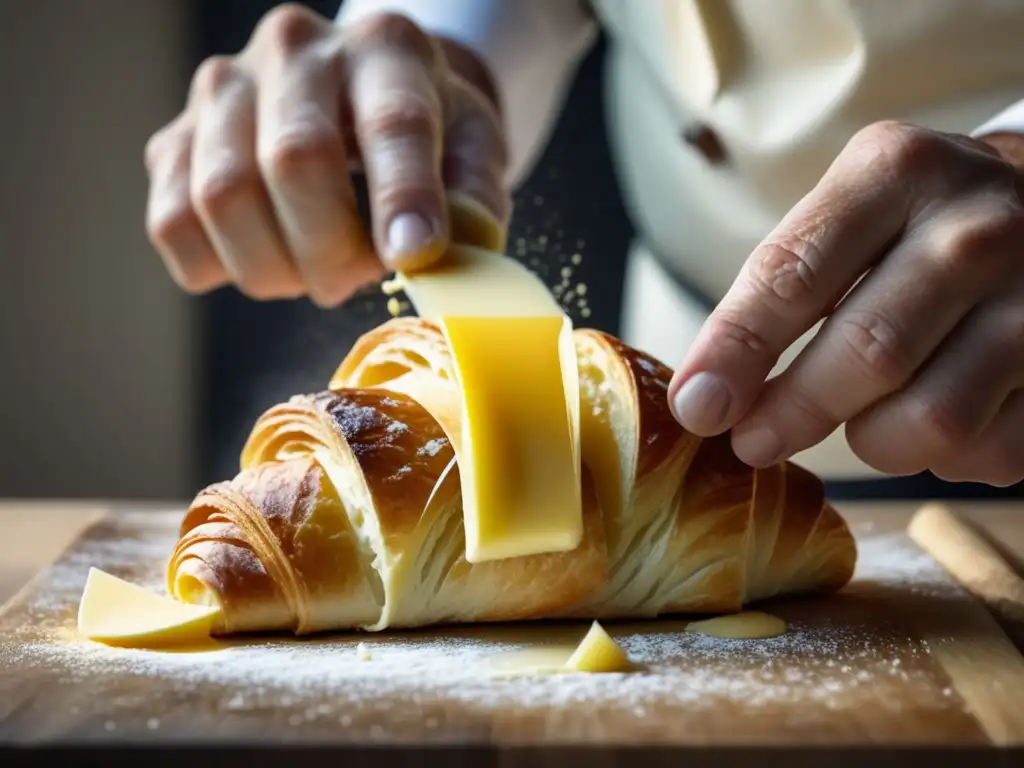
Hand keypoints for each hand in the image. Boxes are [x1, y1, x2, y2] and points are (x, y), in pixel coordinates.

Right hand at [144, 5, 508, 306]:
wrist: (361, 94)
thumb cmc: (427, 132)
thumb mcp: (473, 152)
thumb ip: (474, 203)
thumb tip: (442, 265)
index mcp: (385, 49)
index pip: (392, 122)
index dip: (402, 197)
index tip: (413, 257)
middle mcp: (295, 51)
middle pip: (294, 162)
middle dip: (332, 251)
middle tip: (358, 278)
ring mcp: (223, 89)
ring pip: (223, 199)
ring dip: (276, 268)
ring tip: (314, 270)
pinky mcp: (174, 138)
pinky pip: (173, 225)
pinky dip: (221, 267)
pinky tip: (267, 258)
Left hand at [669, 120, 1023, 486]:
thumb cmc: (911, 227)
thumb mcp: (844, 218)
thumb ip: (774, 294)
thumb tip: (703, 399)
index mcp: (897, 173)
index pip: (794, 275)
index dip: (736, 352)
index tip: (697, 408)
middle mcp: (977, 227)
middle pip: (866, 354)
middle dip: (793, 414)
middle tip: (754, 441)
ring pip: (931, 421)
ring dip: (875, 442)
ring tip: (861, 418)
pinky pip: (986, 451)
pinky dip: (942, 457)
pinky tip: (934, 413)